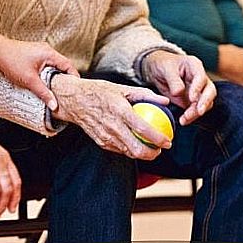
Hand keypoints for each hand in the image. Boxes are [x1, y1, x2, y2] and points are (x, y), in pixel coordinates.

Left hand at [0, 39, 79, 110]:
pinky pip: (45, 64)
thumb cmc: (12, 61)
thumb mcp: (30, 80)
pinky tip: (43, 81)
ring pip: (53, 65)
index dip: (74, 77)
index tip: (75, 88)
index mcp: (49, 54)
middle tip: (66, 91)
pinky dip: (47, 73)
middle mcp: (47, 50)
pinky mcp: (33, 54)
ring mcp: (40, 51)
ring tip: (55, 88)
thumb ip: (43, 93)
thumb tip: (53, 105)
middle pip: (62, 65)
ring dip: (55, 76)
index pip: (68, 65)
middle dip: (64, 78)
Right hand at [51, 74, 171, 160]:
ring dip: (142, 154)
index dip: (158, 138)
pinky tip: (136, 144)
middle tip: (160, 149)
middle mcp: (112, 126)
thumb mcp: (122, 88)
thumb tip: (165, 101)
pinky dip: (129, 150)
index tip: (168, 141)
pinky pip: (119, 150)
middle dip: (152, 154)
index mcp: (120, 110)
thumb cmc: (100, 92)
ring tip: (151, 148)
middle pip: (136, 149)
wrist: (74, 100)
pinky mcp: (100, 142)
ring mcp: (105, 136)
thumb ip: (145, 95)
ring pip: (128, 153)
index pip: (142, 129)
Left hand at [143, 50, 216, 125]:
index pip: (201, 77)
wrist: (157, 71)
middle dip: (205, 102)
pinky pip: (196, 110)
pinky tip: (183, 121)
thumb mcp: (165, 69)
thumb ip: (173, 80)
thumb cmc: (163, 64)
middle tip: (198, 112)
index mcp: (194, 66)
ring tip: (185, 119)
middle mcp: (200, 78)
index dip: (198, 88)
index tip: (191, 98)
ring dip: (196, 112)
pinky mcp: (192, 101)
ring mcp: (198, 90)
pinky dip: (191, 117)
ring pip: (205, 103)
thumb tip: (178, 93)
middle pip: (210, 91)